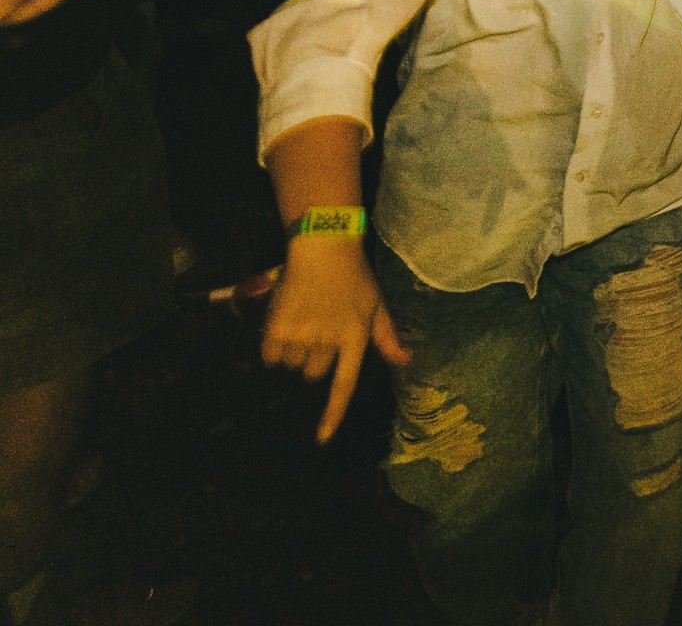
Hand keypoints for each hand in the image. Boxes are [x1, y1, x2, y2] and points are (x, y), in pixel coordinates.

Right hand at [262, 237, 406, 442]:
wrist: (323, 247)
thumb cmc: (354, 278)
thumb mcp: (376, 306)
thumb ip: (387, 338)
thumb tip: (405, 361)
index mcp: (354, 337)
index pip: (343, 384)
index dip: (332, 414)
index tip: (321, 440)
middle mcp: (327, 339)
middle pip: (314, 374)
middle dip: (316, 360)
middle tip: (320, 332)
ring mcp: (301, 334)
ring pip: (292, 365)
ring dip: (295, 352)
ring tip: (304, 322)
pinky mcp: (276, 327)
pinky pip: (271, 356)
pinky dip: (274, 348)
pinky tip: (284, 326)